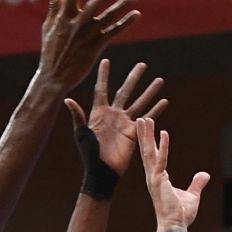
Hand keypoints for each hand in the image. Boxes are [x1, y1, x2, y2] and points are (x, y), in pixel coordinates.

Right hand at [38, 0, 140, 95]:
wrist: (54, 78)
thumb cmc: (51, 51)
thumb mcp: (49, 26)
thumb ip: (54, 5)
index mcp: (64, 17)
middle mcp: (77, 24)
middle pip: (94, 5)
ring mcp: (88, 36)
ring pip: (108, 17)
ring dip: (123, 5)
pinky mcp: (96, 47)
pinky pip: (114, 32)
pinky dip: (125, 23)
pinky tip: (137, 14)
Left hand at [66, 58, 166, 173]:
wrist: (102, 171)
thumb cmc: (88, 154)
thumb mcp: (81, 134)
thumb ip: (78, 116)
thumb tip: (67, 100)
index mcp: (99, 112)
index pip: (102, 88)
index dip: (104, 75)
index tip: (107, 60)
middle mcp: (113, 114)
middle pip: (125, 91)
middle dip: (134, 78)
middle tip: (143, 64)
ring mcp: (125, 122)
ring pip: (140, 102)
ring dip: (149, 91)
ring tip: (159, 80)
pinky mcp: (134, 132)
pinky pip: (147, 118)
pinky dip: (156, 110)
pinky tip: (164, 101)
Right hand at [137, 115, 209, 231]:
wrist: (175, 227)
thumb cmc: (180, 215)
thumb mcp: (192, 196)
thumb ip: (197, 184)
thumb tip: (204, 175)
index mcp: (158, 179)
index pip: (153, 157)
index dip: (151, 143)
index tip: (148, 130)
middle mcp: (153, 177)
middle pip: (147, 151)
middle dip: (144, 135)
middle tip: (142, 119)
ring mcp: (154, 178)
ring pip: (149, 152)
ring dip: (147, 135)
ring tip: (145, 120)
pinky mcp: (159, 181)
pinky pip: (161, 160)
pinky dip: (164, 146)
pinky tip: (164, 133)